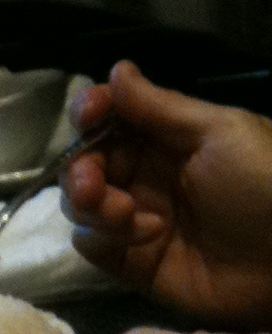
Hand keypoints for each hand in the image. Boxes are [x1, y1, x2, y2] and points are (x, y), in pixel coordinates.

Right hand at [64, 63, 271, 325]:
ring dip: (90, 205)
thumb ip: (160, 108)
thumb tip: (116, 70)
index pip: (113, 116)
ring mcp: (137, 220)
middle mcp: (146, 175)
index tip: (88, 114)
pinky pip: (93, 246)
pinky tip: (142, 237)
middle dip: (80, 168)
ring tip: (123, 213)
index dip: (90, 111)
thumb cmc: (265, 183)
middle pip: (86, 162)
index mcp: (168, 136)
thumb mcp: (219, 132)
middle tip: (93, 184)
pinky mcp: (133, 263)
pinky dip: (103, 238)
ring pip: (81, 206)